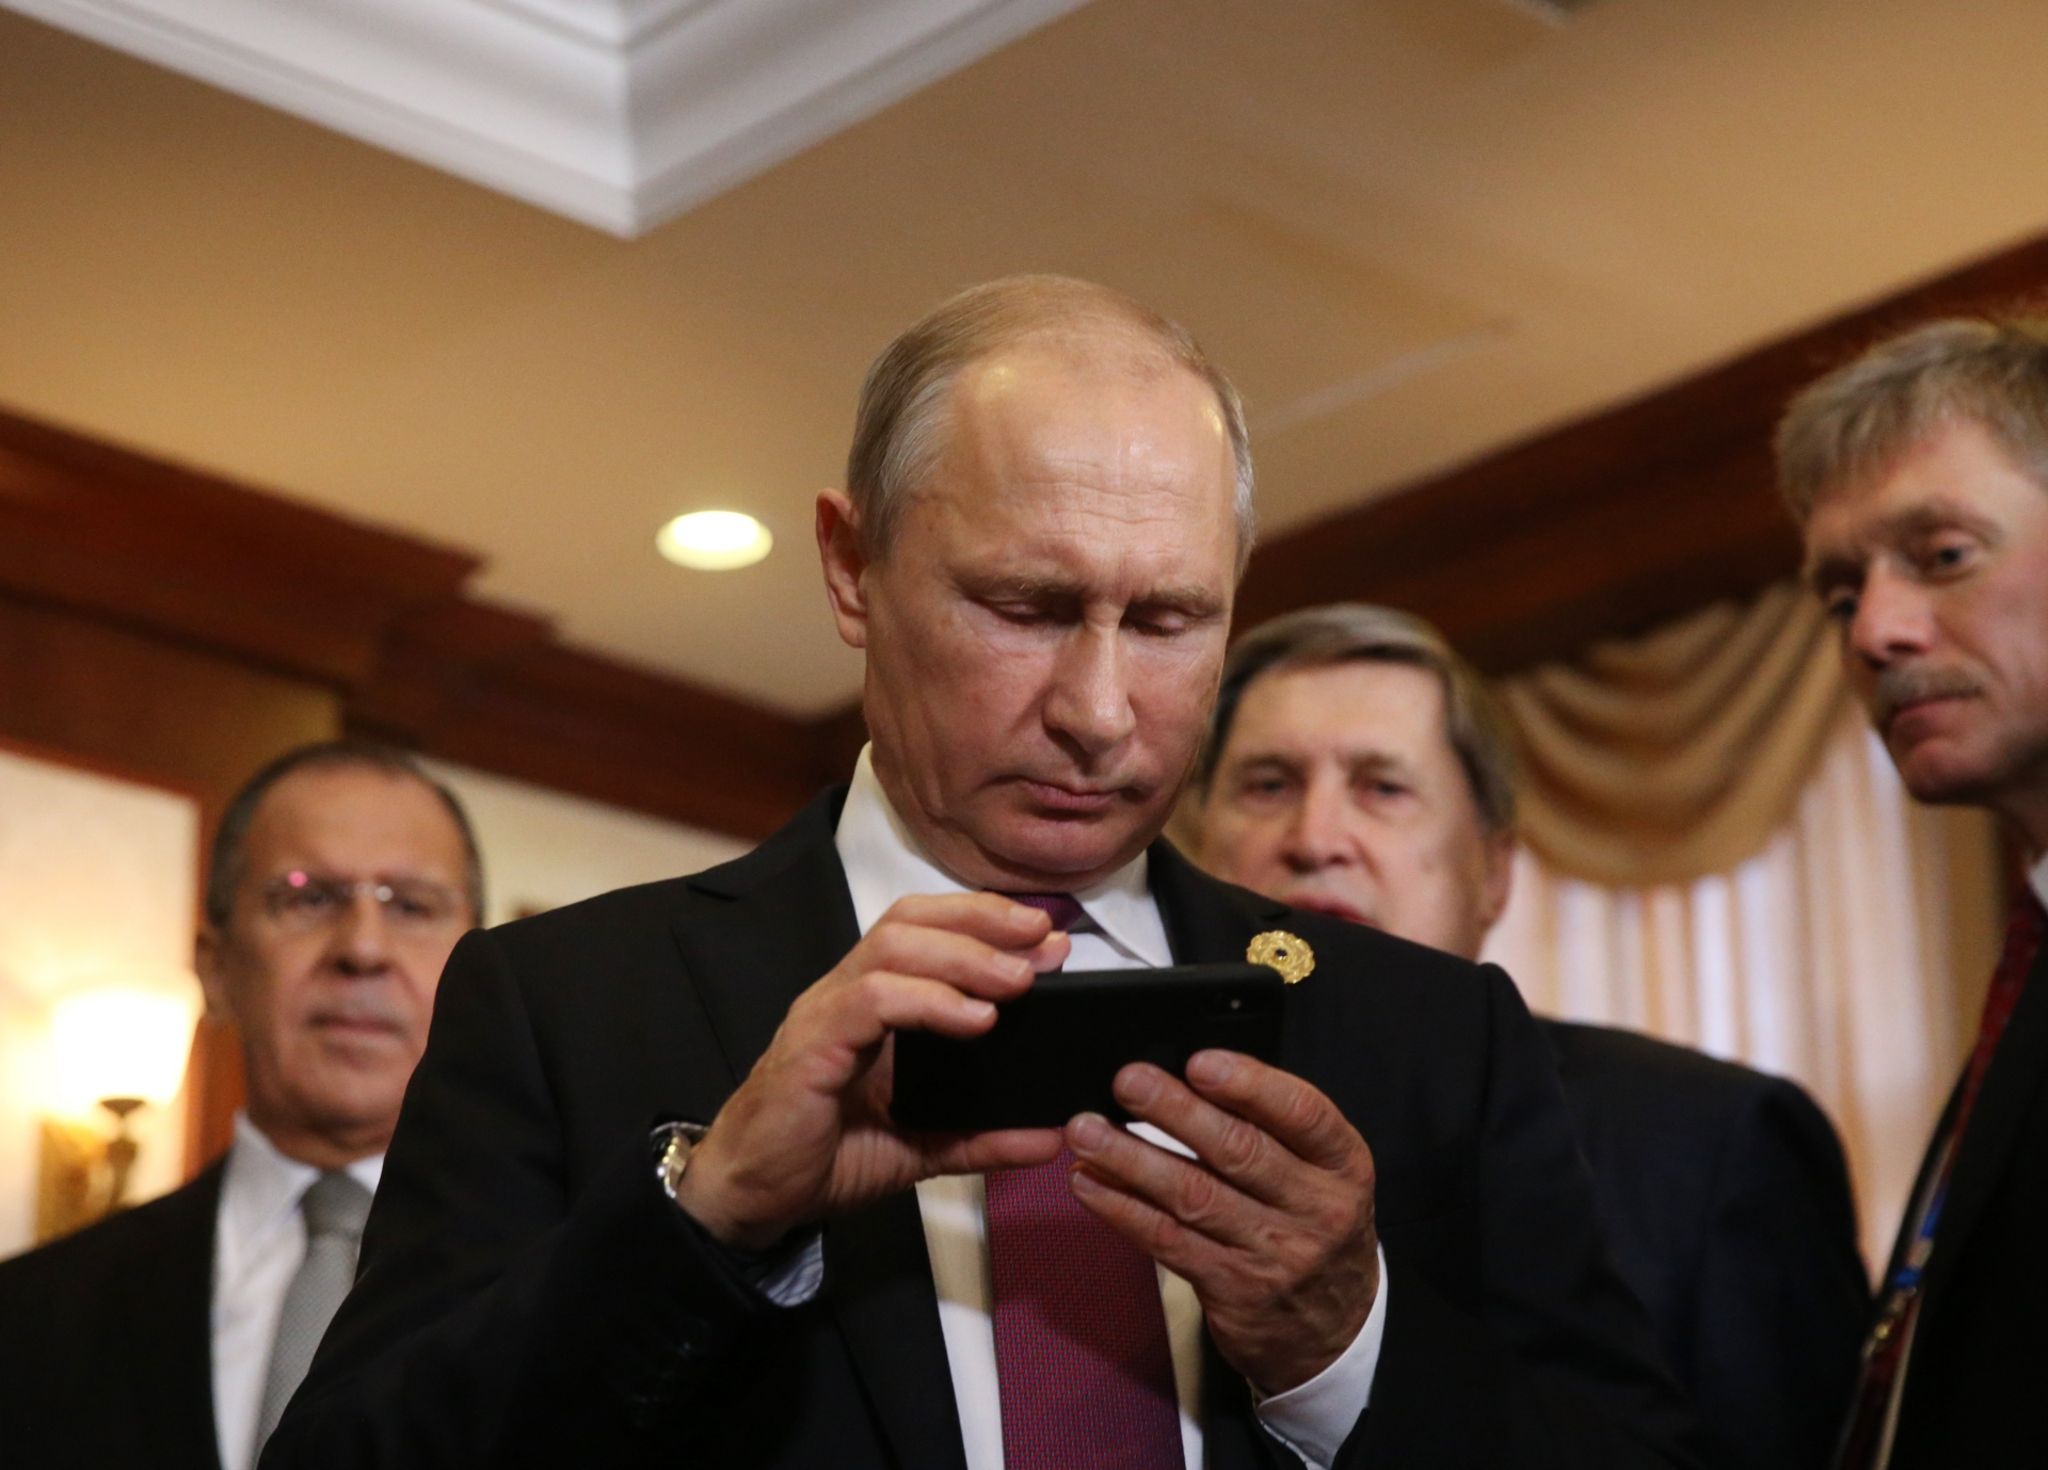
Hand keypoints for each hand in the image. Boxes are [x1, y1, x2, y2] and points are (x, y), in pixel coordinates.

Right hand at [675, 893, 1067, 1248]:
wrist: (755, 1196)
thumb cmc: (828, 1155)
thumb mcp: (923, 1146)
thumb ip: (983, 1136)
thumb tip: (1048, 1136)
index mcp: (873, 1002)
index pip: (926, 929)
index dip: (985, 922)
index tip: (1049, 938)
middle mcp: (848, 993)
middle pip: (911, 920)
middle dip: (983, 920)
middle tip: (1044, 942)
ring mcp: (826, 1014)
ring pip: (893, 948)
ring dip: (964, 956)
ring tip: (1019, 981)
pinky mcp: (812, 1047)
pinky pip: (870, 1001)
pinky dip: (928, 1001)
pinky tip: (974, 1019)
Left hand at [1064, 1050, 1378, 1394]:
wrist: (1331, 1329)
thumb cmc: (1314, 1226)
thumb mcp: (1320, 1173)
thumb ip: (1270, 1127)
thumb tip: (1189, 1077)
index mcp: (1343, 1163)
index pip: (1303, 1113)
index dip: (1250, 1084)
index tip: (1199, 1062)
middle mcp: (1316, 1208)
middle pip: (1240, 1151)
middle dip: (1175, 1111)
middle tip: (1128, 1082)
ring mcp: (1274, 1253)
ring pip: (1194, 1196)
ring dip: (1132, 1160)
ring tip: (1088, 1132)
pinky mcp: (1232, 1289)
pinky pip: (1168, 1240)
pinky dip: (1123, 1209)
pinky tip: (1091, 1184)